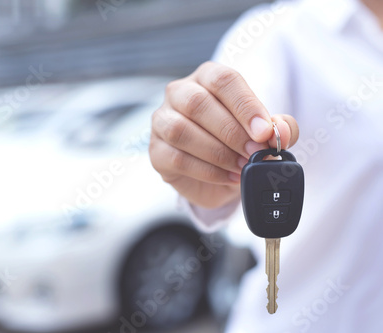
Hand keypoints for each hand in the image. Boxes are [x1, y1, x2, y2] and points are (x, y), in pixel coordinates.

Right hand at [149, 62, 298, 208]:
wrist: (218, 172)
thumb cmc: (238, 140)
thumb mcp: (264, 132)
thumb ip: (279, 127)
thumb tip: (282, 131)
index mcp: (207, 78)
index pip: (223, 80)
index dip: (245, 105)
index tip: (264, 131)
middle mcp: (179, 93)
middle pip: (197, 103)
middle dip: (231, 131)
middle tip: (255, 152)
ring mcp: (162, 121)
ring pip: (180, 130)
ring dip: (217, 152)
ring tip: (241, 166)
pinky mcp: (156, 151)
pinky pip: (176, 158)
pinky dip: (207, 171)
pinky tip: (228, 176)